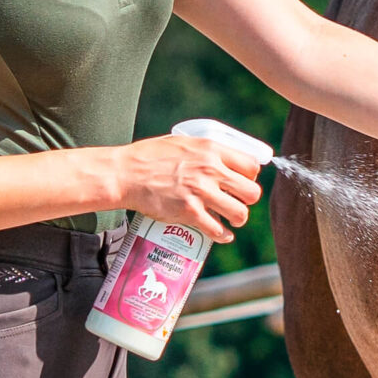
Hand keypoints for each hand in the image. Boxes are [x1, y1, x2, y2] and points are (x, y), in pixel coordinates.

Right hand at [110, 136, 263, 242]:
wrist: (125, 174)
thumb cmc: (150, 157)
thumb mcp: (184, 143)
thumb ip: (207, 152)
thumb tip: (227, 162)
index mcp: (211, 149)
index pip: (252, 165)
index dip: (250, 177)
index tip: (242, 182)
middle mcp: (210, 169)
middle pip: (252, 192)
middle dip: (247, 200)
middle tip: (236, 201)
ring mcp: (200, 192)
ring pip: (240, 213)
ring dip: (238, 219)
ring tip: (230, 218)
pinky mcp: (189, 212)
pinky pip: (219, 230)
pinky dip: (223, 235)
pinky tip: (222, 234)